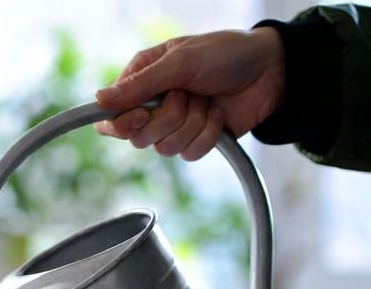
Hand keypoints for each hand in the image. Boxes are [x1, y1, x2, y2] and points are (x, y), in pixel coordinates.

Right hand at [94, 28, 285, 159]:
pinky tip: (218, 115)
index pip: (112, 117)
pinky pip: (190, 154)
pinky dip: (208, 135)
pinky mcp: (195, 140)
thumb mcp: (181, 61)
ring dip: (193, 123)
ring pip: (165, 148)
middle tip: (187, 95)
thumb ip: (140, 84)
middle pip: (139, 137)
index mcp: (142, 81)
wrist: (271, 70)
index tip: (141, 115)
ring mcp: (174, 125)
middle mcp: (153, 106)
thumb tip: (99, 100)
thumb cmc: (225, 53)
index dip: (123, 123)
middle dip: (169, 117)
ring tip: (207, 101)